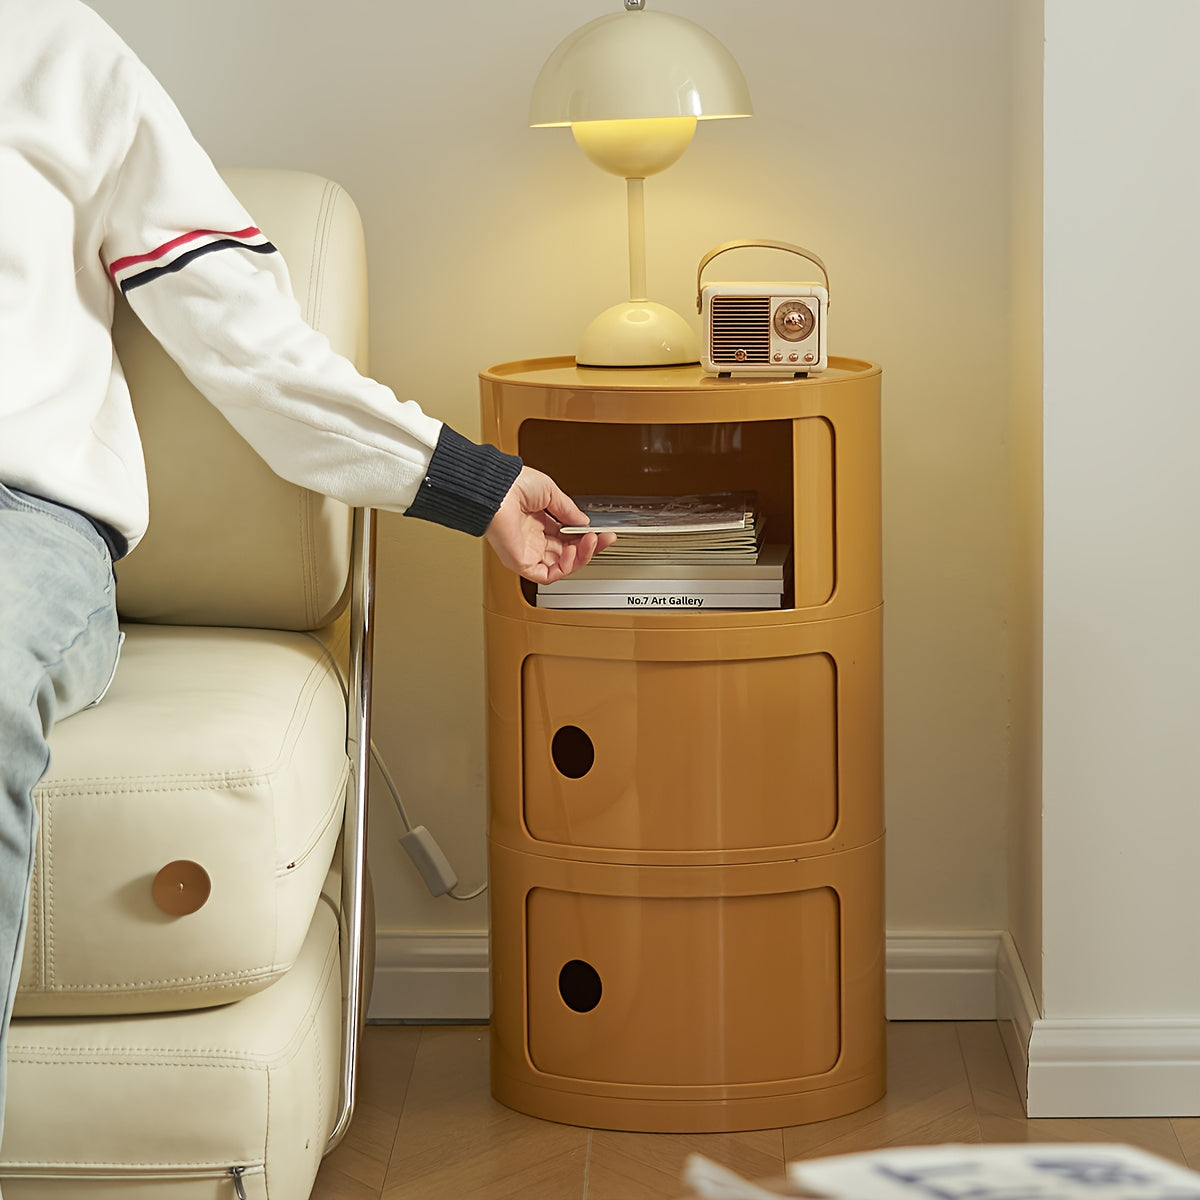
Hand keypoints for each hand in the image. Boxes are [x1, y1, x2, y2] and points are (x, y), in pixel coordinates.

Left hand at [485, 467, 615, 583]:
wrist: (496, 488)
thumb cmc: (512, 484)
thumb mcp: (550, 492)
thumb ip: (568, 510)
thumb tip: (583, 522)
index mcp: (537, 522)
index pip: (567, 538)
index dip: (586, 537)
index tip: (602, 532)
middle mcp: (532, 539)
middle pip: (567, 554)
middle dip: (589, 548)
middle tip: (603, 539)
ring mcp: (527, 551)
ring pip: (560, 566)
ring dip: (580, 557)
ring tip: (591, 543)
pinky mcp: (520, 562)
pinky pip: (547, 574)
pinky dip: (564, 567)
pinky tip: (572, 552)